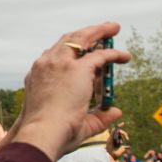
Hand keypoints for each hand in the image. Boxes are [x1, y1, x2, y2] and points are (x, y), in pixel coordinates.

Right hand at [12, 22, 129, 160]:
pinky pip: (100, 55)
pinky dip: (113, 53)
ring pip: (80, 39)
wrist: (42, 133)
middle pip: (67, 41)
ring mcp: (60, 64)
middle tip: (101, 31)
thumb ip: (97, 117)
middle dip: (86, 34)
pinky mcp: (77, 69)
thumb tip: (115, 111)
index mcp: (38, 75)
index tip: (85, 51)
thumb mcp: (75, 123)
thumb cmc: (50, 133)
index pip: (55, 55)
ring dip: (98, 32)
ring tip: (112, 28)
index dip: (72, 51)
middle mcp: (46, 64)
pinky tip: (124, 56)